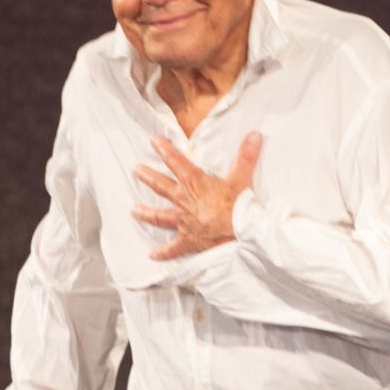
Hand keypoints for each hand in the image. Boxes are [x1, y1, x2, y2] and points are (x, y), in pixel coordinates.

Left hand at [132, 131, 262, 259]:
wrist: (239, 231)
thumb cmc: (238, 205)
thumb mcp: (242, 177)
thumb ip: (246, 155)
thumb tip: (255, 135)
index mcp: (194, 183)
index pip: (175, 161)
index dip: (164, 149)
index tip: (153, 141)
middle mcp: (183, 200)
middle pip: (160, 186)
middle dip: (147, 176)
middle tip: (136, 170)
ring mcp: (183, 220)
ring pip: (159, 215)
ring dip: (146, 212)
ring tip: (134, 210)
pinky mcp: (188, 238)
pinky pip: (173, 247)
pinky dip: (163, 252)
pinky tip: (153, 255)